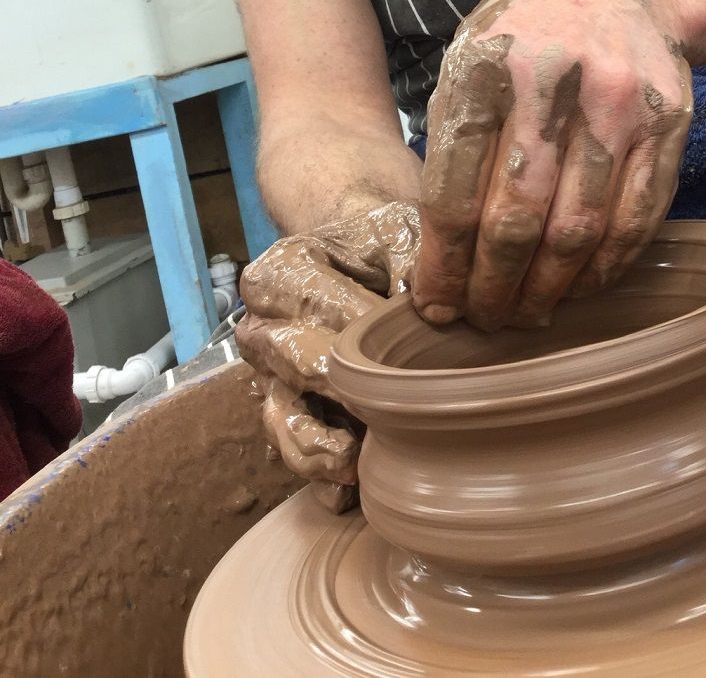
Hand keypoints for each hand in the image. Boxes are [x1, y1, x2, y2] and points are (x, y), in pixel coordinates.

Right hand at [236, 202, 418, 509]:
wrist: (356, 259)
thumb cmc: (379, 244)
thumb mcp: (394, 231)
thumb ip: (408, 257)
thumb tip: (423, 303)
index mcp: (279, 273)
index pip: (322, 305)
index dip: (365, 326)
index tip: (411, 346)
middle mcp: (261, 327)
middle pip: (299, 366)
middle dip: (346, 390)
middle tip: (393, 408)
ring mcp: (268, 379)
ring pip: (283, 422)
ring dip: (319, 448)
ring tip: (354, 462)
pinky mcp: (284, 417)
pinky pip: (294, 457)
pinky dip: (320, 481)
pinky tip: (348, 494)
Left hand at [413, 0, 692, 330]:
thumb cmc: (529, 31)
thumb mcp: (469, 57)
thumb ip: (452, 138)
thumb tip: (435, 246)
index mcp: (487, 67)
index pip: (455, 191)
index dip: (443, 263)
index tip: (434, 305)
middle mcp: (553, 84)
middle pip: (517, 221)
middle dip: (492, 289)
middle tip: (482, 322)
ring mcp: (618, 105)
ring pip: (579, 231)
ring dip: (549, 291)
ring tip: (526, 316)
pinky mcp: (667, 125)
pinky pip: (637, 220)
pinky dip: (605, 268)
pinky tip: (579, 286)